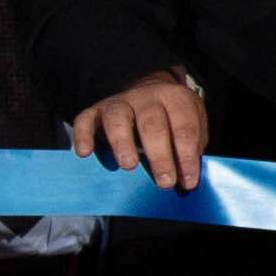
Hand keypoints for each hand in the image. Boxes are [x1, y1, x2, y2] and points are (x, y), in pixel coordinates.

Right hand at [72, 67, 209, 188]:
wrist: (149, 92)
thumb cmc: (172, 120)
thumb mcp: (192, 128)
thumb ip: (190, 152)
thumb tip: (185, 183)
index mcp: (175, 99)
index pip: (184, 127)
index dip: (187, 155)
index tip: (188, 181)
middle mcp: (147, 97)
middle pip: (152, 124)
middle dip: (159, 155)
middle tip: (164, 182)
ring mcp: (120, 102)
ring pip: (118, 118)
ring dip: (122, 143)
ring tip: (129, 166)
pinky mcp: (96, 110)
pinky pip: (85, 120)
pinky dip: (83, 135)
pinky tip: (85, 153)